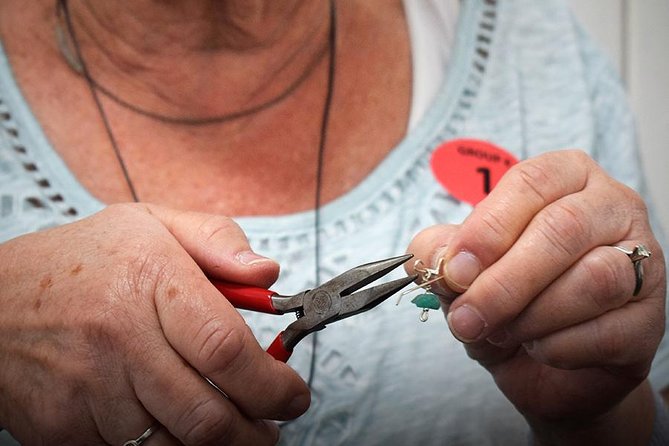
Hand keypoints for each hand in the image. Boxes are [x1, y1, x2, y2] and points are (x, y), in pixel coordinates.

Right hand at [0, 203, 309, 444]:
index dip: (272, 384)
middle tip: (271, 424)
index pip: (226, 348)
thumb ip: (217, 240)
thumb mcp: (151, 223)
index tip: (293, 395)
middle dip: (255, 431)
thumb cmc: (81, 261)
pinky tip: (176, 423)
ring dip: (217, 444)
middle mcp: (119, 339)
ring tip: (232, 425)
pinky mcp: (63, 427)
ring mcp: (87, 390)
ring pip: (176, 444)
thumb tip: (268, 274)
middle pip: (208, 413)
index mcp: (150, 281)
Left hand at [407, 150, 665, 442]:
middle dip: (503, 282)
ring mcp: (642, 261)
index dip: (487, 228)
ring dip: (531, 316)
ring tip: (502, 332)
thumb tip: (434, 257)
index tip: (453, 270)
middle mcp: (612, 208)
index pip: (530, 183)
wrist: (542, 366)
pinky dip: (559, 347)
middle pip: (562, 230)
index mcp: (565, 179)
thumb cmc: (506, 301)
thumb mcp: (462, 273)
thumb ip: (441, 254)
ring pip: (594, 279)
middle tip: (465, 317)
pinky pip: (609, 329)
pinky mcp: (651, 318)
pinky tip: (539, 348)